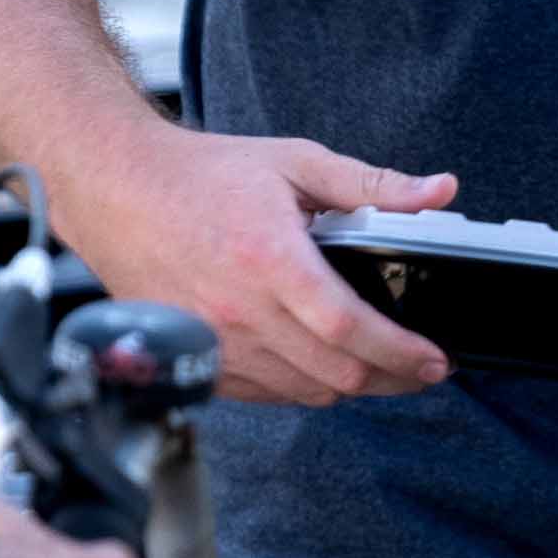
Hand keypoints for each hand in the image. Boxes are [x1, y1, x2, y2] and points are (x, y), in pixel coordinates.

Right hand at [57, 124, 458, 404]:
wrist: (118, 188)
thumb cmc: (205, 175)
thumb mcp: (298, 162)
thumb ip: (373, 184)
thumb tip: (439, 191)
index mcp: (271, 258)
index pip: (348, 326)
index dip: (400, 351)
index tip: (435, 359)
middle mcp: (240, 311)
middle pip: (334, 373)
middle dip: (392, 377)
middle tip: (424, 367)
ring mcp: (214, 343)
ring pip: (303, 391)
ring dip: (351, 386)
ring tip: (384, 366)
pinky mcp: (196, 361)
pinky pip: (265, 394)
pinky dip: (304, 386)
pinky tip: (324, 362)